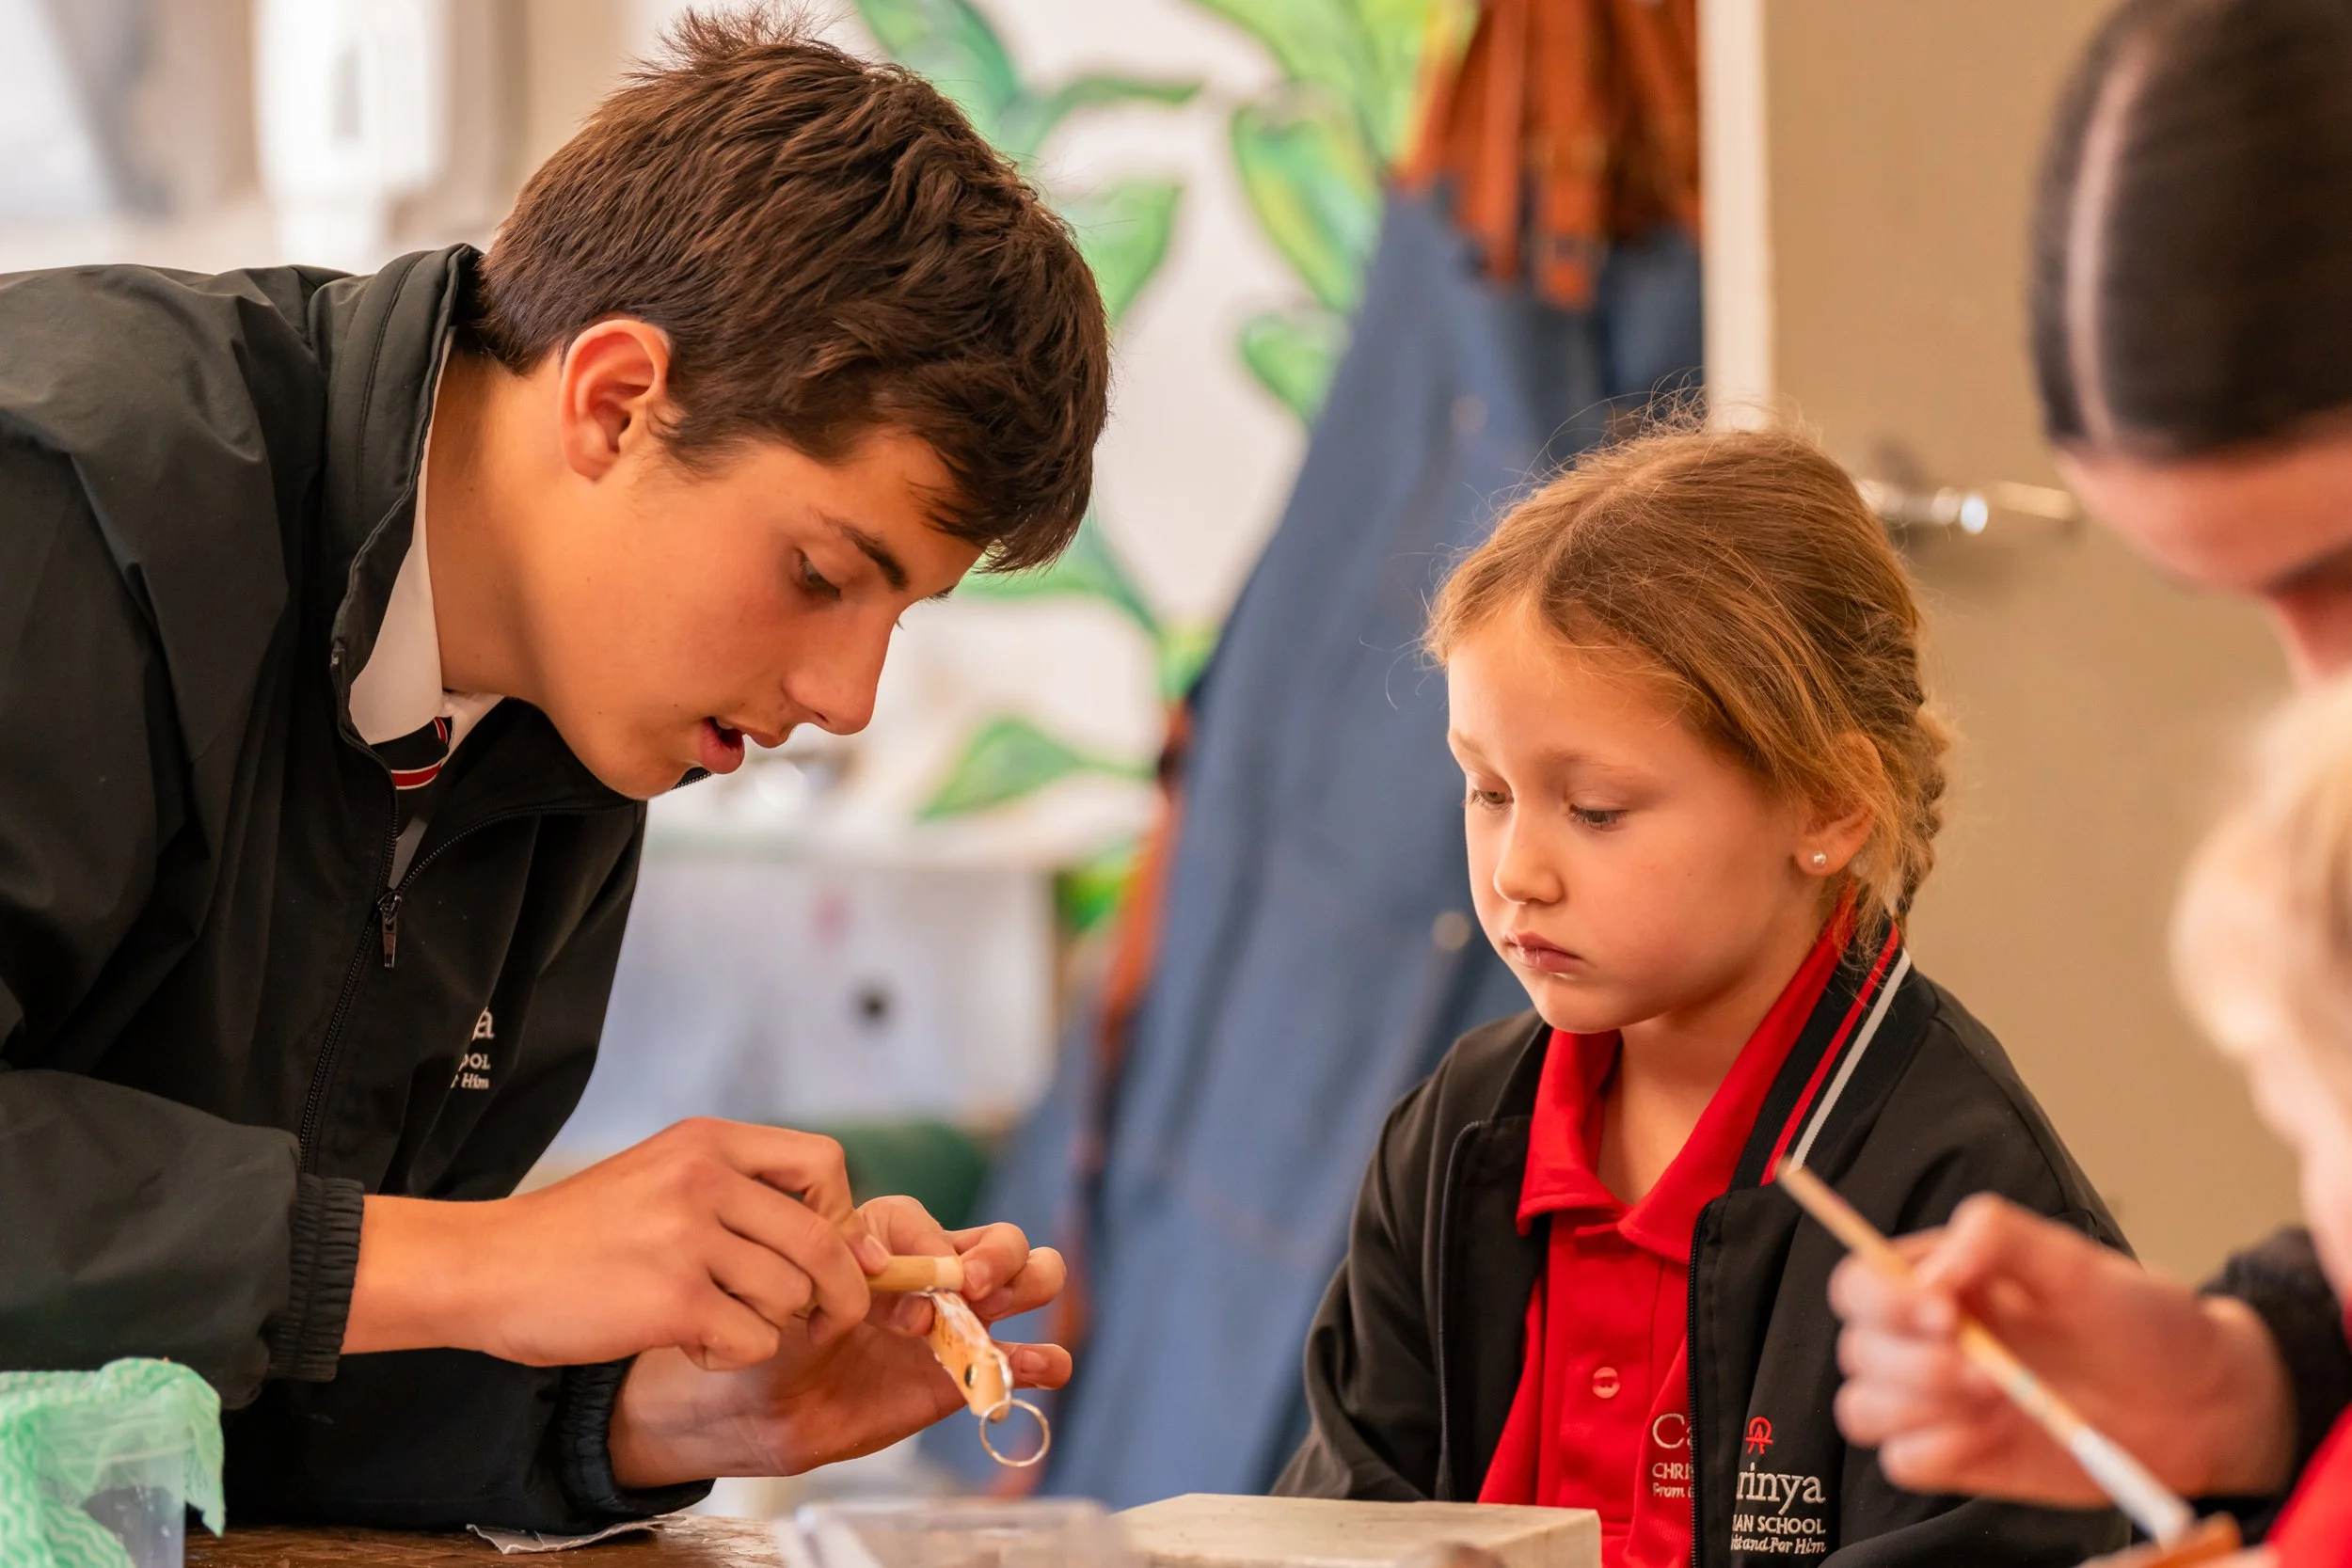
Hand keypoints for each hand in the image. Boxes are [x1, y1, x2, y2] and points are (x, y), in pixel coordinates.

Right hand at [346, 1118, 878, 1370]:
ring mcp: (689, 1238)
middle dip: (839, 1293)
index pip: (824, 1164)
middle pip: (823, 1242)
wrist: (485, 1267)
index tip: (821, 1251)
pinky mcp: (673, 1301)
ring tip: (717, 1323)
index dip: (838, 1214)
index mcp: (707, 1142)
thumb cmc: (576, 1235)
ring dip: (769, 1326)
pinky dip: (733, 1356)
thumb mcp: (661, 1178)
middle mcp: (705, 1179)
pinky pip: (753, 1341)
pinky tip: (691, 1346)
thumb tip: (838, 1243)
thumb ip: (738, 1194)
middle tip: (824, 1320)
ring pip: (791, 1297)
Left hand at [607, 1197, 1071, 1484]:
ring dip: (1031, 1286)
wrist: (761, 1408)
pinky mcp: (963, 1374)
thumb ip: (840, 1270)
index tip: (887, 1283)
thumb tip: (884, 1263)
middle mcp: (935, 1272)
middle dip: (998, 1255)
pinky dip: (1041, 1359)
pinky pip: (1018, 1361)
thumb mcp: (796, 1288)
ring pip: (1027, 1283)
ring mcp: (957, 1323)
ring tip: (1006, 1306)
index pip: (932, 1227)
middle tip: (970, 1285)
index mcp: (893, 1237)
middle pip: (1001, 1242)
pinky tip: (1042, 1363)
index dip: (925, 1251)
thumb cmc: (773, 1331)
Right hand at [1830, 1194, 2295, 1502]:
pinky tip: (1988, 1436)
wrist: (2199, 1403)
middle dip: (1908, 1361)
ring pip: (1863, 1409)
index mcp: (1942, 1280)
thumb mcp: (2076, 1259)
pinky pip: (1904, 1462)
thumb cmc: (2141, 1323)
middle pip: (1856, 1349)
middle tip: (1982, 1367)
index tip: (1943, 1312)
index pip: (1861, 1281)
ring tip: (1994, 1399)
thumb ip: (1998, 1236)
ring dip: (1915, 1406)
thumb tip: (1932, 1270)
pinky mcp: (1963, 1457)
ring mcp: (1943, 1403)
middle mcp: (1930, 1340)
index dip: (1882, 1299)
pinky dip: (1933, 1452)